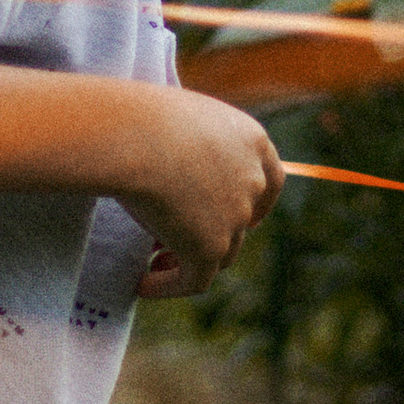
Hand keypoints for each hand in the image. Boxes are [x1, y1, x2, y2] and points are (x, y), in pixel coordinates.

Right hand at [122, 88, 282, 298]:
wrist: (133, 135)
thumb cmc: (140, 116)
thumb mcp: (179, 117)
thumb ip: (191, 143)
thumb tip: (170, 167)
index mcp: (252, 141)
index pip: (270, 181)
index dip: (255, 203)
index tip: (235, 216)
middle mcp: (253, 180)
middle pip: (241, 221)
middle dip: (210, 232)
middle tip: (173, 236)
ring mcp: (235, 217)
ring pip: (218, 253)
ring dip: (189, 260)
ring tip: (153, 264)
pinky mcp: (210, 248)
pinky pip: (193, 280)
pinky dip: (168, 286)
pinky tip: (141, 285)